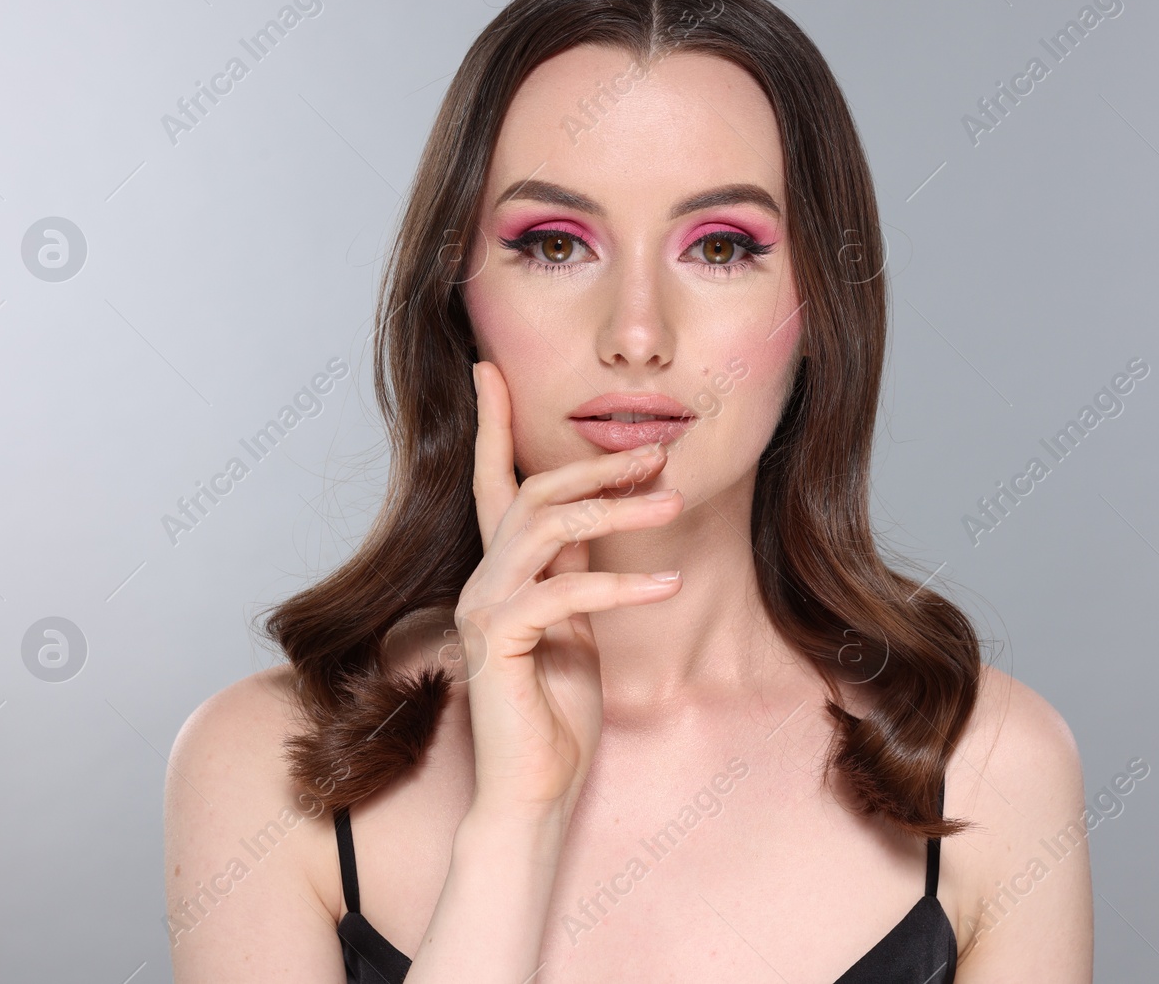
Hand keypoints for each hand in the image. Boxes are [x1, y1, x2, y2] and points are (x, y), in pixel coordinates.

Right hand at [454, 360, 684, 820]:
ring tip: (674, 504)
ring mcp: (485, 606)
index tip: (487, 368)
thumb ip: (573, 569)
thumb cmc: (558, 711)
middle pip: (532, 492)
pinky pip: (565, 591)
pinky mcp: (499, 640)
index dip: (491, 424)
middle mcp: (484, 579)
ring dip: (616, 509)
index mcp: (502, 571)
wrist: (534, 788)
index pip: (494, 483)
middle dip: (597, 465)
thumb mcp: (577, 625)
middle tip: (658, 452)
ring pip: (546, 526)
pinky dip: (622, 585)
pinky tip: (669, 587)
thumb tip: (596, 517)